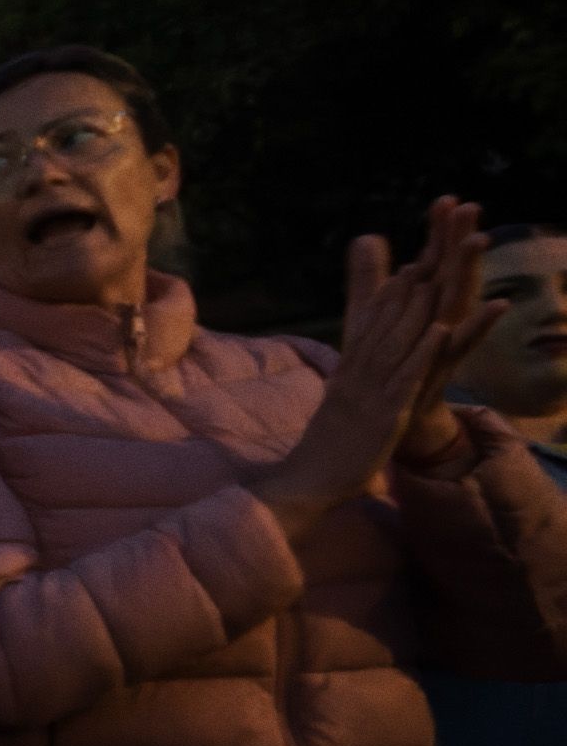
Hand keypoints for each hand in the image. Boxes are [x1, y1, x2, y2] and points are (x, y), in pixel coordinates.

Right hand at [257, 203, 504, 533]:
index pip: (367, 332)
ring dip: (415, 312)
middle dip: (404, 296)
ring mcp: (370, 397)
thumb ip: (343, 391)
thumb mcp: (335, 414)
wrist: (305, 483)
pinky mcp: (384, 417)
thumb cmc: (322, 455)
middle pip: (383, 330)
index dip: (387, 301)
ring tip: (432, 282)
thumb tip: (346, 379)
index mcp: (346, 379)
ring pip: (396, 346)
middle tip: (423, 262)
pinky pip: (407, 380)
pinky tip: (440, 332)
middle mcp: (356, 380)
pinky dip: (423, 353)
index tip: (403, 274)